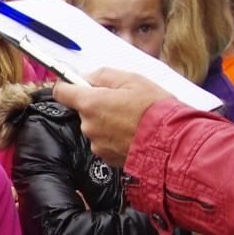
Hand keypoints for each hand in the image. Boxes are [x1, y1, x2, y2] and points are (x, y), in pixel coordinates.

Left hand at [52, 68, 170, 168]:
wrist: (172, 143)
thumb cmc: (155, 109)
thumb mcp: (132, 79)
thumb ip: (102, 76)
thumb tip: (85, 78)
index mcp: (91, 103)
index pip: (61, 92)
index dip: (66, 85)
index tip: (74, 83)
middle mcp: (89, 126)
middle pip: (83, 110)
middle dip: (98, 104)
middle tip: (122, 101)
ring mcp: (97, 144)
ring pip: (96, 126)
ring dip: (108, 121)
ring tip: (132, 119)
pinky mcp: (107, 158)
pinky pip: (105, 141)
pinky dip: (115, 137)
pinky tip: (133, 133)